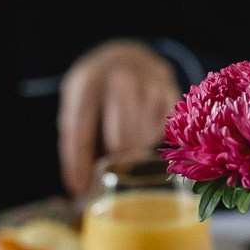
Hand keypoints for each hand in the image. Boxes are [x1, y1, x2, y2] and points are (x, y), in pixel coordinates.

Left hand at [58, 40, 179, 197]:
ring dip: (134, 148)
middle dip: (115, 158)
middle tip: (114, 171)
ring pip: (143, 134)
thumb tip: (80, 192)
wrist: (129, 57)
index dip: (78, 162)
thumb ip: (78, 145)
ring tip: (127, 147)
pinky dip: (152, 138)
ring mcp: (150, 83)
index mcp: (86, 81)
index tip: (79, 188)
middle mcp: (119, 76)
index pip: (80, 127)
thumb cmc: (99, 95)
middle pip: (119, 134)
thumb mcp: (79, 108)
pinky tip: (144, 131)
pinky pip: (164, 131)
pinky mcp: (172, 92)